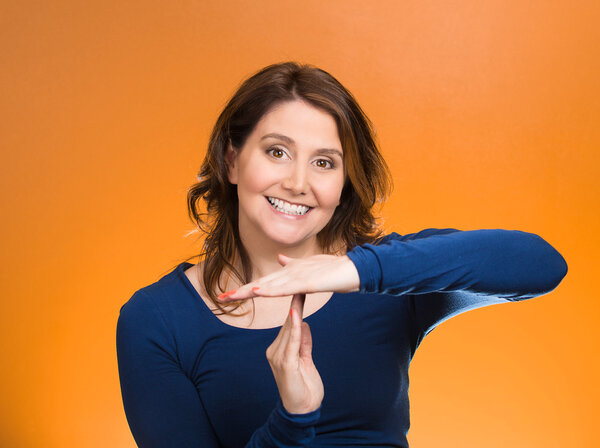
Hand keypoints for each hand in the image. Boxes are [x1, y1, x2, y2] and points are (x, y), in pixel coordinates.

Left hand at [219, 254, 359, 301]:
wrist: (354, 269)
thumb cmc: (334, 270)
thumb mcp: (310, 268)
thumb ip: (294, 264)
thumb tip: (281, 259)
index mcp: (290, 272)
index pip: (264, 282)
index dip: (246, 289)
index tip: (229, 296)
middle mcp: (290, 272)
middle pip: (261, 283)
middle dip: (241, 291)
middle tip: (221, 298)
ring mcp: (298, 276)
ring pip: (270, 285)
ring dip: (251, 291)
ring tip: (233, 296)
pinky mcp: (307, 281)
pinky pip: (286, 287)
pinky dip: (271, 290)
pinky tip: (258, 292)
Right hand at [266, 293, 323, 413]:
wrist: (303, 412)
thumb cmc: (305, 388)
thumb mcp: (306, 361)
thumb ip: (304, 343)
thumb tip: (304, 324)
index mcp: (278, 350)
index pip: (289, 325)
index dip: (295, 308)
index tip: (299, 290)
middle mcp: (274, 351)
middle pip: (288, 324)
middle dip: (296, 304)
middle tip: (302, 282)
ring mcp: (277, 357)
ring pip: (290, 329)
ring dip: (297, 311)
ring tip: (301, 291)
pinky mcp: (284, 363)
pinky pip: (292, 341)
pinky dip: (295, 327)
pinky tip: (297, 314)